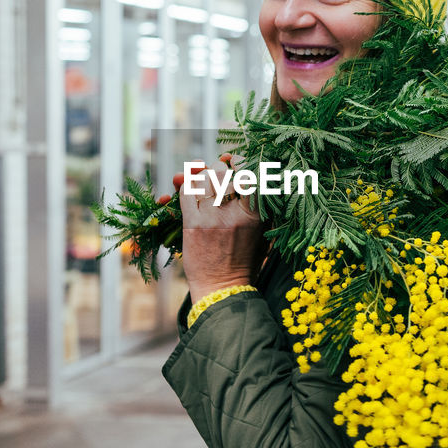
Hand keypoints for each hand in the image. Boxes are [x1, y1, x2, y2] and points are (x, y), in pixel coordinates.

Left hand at [174, 157, 264, 299]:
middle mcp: (236, 213)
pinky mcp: (193, 225)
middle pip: (223, 172)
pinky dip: (184, 188)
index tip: (232, 159)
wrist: (223, 288)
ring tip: (199, 181)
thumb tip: (256, 177)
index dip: (239, 160)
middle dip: (216, 168)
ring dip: (198, 176)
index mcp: (257, 214)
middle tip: (214, 172)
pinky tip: (186, 191)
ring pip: (202, 180)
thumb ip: (261, 207)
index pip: (250, 173)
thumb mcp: (263, 233)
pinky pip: (186, 193)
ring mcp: (213, 218)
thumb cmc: (245, 261)